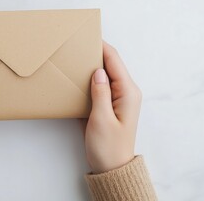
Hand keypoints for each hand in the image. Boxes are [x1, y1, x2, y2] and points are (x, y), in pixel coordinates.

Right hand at [85, 42, 141, 173]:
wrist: (112, 168)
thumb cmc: (108, 147)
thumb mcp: (102, 119)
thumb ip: (100, 93)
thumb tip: (97, 71)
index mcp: (128, 92)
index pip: (114, 61)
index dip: (101, 46)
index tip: (87, 35)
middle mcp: (126, 92)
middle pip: (110, 65)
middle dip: (95, 54)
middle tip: (77, 46)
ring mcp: (118, 99)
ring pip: (104, 75)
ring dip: (91, 66)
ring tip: (75, 57)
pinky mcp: (110, 106)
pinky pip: (100, 86)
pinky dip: (90, 79)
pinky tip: (77, 77)